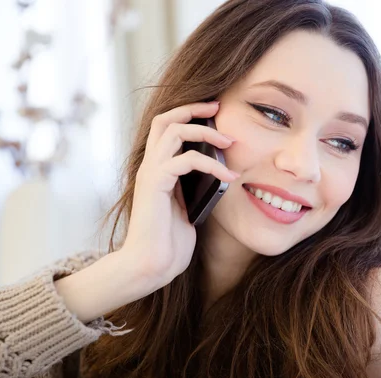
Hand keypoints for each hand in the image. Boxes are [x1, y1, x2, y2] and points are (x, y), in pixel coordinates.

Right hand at [120, 101, 237, 291]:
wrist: (151, 266)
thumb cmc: (169, 243)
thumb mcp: (187, 207)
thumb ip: (194, 187)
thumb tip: (217, 174)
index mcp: (157, 170)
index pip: (166, 129)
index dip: (188, 115)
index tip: (215, 113)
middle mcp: (150, 167)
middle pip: (165, 120)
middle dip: (194, 109)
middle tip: (219, 108)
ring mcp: (150, 174)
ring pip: (174, 131)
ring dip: (206, 132)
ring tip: (230, 142)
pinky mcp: (155, 185)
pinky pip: (186, 160)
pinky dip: (211, 165)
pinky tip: (229, 178)